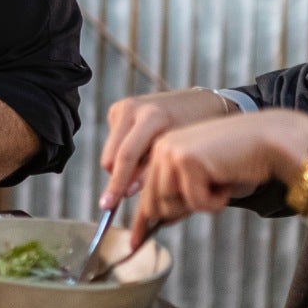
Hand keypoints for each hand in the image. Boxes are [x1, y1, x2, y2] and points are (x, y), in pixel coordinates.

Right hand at [99, 87, 238, 209]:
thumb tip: (128, 191)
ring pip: (110, 152)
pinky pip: (113, 143)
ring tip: (148, 165)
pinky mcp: (118, 108)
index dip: (117, 183)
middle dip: (117, 179)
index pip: (127, 155)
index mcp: (152, 116)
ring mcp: (123, 106)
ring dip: (122, 166)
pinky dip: (124, 152)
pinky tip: (145, 149)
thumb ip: (154, 171)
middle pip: (112, 156)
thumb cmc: (196, 129)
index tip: (108, 205)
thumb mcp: (180, 152)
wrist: (199, 102)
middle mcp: (133, 108)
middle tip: (125, 197)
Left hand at [131, 110, 307, 249]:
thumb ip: (180, 198)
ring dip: (201, 204)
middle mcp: (161, 148)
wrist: (270, 141)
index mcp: (162, 150)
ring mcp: (170, 151)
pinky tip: (226, 180)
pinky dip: (215, 201)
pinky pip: (194, 202)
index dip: (141, 222)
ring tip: (220, 183)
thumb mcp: (205, 183)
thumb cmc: (241, 162)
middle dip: (185, 210)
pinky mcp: (186, 159)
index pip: (145, 193)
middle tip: (213, 193)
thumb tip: (158, 221)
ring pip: (172, 205)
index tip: (135, 243)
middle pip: (156, 205)